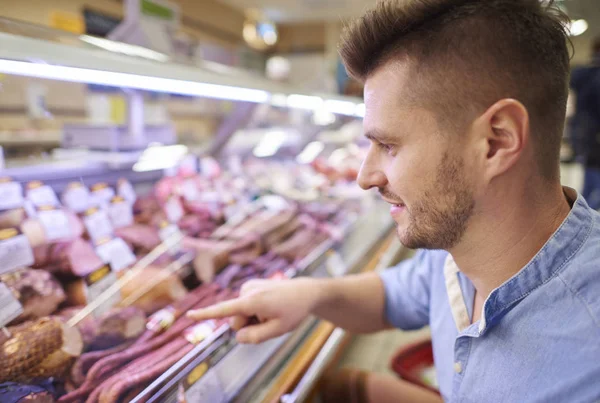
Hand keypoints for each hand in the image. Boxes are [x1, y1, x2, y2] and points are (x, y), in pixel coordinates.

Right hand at [187, 278, 318, 343]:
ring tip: (272, 311)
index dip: (205, 314)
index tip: (188, 315)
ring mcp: (248, 286)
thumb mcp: (277, 330)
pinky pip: (245, 306)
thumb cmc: (293, 311)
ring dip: (253, 317)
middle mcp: (247, 290)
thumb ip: (254, 337)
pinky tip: (270, 306)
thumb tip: (236, 335)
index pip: (224, 310)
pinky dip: (255, 310)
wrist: (305, 292)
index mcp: (252, 301)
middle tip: (270, 319)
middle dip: (248, 325)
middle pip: (236, 320)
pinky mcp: (250, 286)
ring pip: (240, 314)